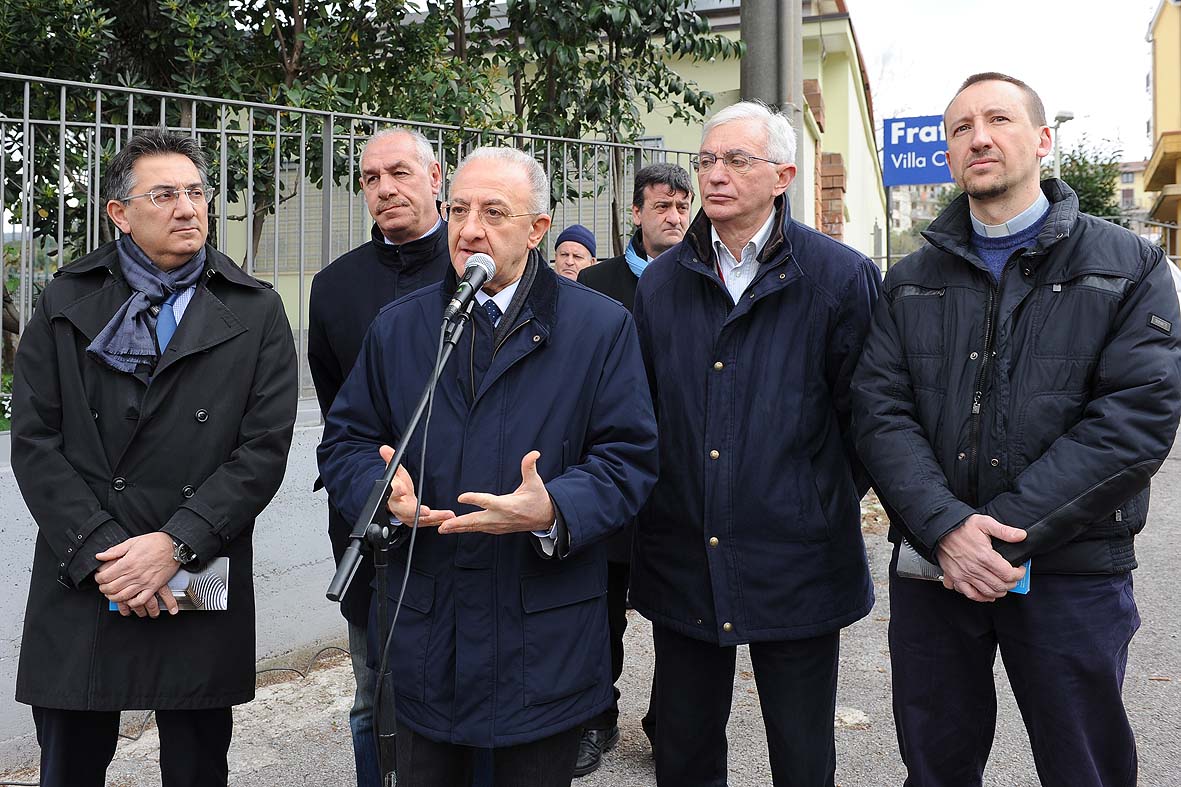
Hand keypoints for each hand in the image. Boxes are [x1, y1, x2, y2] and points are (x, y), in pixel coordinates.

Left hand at [96, 533, 179, 616]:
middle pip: (112, 588)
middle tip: (103, 586)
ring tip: (112, 594)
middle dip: (104, 589)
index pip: (105, 576)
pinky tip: (129, 600)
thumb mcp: (132, 542)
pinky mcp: (154, 586)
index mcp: (128, 563)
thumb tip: (100, 556)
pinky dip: (132, 603)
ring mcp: (144, 582)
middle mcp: (135, 574)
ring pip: (123, 596)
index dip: (98, 578)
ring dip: (114, 597)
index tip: (99, 577)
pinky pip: (141, 600)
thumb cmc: (155, 543)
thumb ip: (115, 550)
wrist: (175, 546)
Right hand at [380, 445, 453, 525]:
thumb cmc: (397, 484)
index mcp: (392, 494)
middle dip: (416, 511)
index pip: (391, 492)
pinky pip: (426, 522)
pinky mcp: (416, 520)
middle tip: (427, 511)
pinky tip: (448, 518)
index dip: (395, 491)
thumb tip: (384, 448)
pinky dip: (437, 521)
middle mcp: (398, 507)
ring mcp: (407, 516)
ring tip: (448, 515)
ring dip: (434, 518)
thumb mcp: (395, 471)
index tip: (400, 488)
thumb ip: (391, 459)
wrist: (397, 499)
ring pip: (419, 519)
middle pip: (405, 511)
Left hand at [439, 451, 554, 535]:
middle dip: (459, 524)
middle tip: (443, 526)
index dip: (474, 499)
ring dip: (459, 528)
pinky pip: (479, 529)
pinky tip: (456, 528)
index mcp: (508, 505)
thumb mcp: (535, 482)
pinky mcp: (496, 529)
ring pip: (475, 527)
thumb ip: (530, 467)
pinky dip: (466, 529)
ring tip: (443, 528)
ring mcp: (498, 525)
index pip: (488, 501)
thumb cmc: (538, 498)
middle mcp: (500, 517)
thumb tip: (534, 453)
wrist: (545, 518)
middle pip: (476, 521)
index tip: (461, 497)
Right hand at [936, 514, 1026, 601]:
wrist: (939, 530)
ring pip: (987, 592)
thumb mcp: (984, 522)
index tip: (1020, 569)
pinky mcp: (955, 578)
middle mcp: (974, 568)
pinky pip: (970, 594)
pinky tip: (986, 594)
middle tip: (1014, 578)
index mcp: (984, 556)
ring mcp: (964, 575)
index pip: (1008, 574)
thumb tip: (1021, 536)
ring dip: (999, 592)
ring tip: (1003, 586)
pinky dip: (980, 597)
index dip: (1019, 574)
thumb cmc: (961, 526)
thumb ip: (1004, 531)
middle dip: (1011, 584)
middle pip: (999, 586)